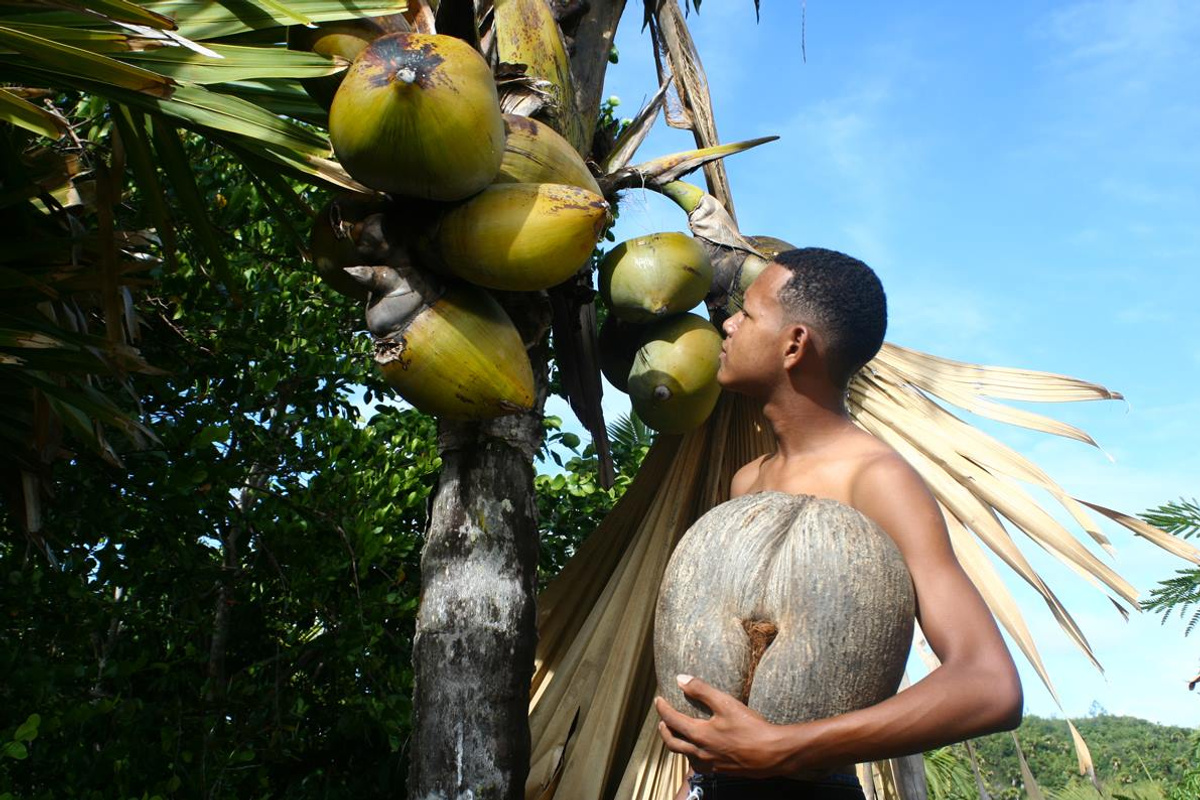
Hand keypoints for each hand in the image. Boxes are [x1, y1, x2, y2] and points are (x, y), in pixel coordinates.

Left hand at [654, 674, 789, 776]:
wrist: (772, 754)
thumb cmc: (751, 728)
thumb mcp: (726, 703)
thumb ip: (702, 690)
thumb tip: (680, 679)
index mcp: (699, 735)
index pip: (672, 720)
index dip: (662, 709)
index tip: (658, 700)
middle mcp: (700, 752)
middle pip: (672, 743)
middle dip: (664, 730)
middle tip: (662, 721)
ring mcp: (710, 764)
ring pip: (685, 755)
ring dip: (677, 743)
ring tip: (679, 734)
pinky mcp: (720, 771)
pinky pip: (698, 764)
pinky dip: (692, 754)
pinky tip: (699, 750)